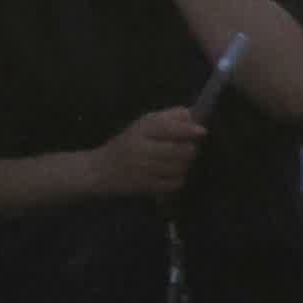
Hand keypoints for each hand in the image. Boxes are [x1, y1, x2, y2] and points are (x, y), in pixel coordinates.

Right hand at [89, 104, 206, 200]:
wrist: (101, 170)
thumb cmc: (128, 143)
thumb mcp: (143, 124)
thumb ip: (169, 117)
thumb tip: (192, 115)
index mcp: (140, 130)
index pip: (167, 128)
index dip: (187, 129)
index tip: (202, 131)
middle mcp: (141, 149)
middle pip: (179, 150)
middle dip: (190, 148)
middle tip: (187, 147)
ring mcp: (143, 170)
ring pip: (180, 167)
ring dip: (185, 164)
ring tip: (177, 160)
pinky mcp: (146, 187)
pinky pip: (175, 183)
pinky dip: (178, 178)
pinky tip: (171, 173)